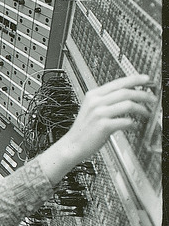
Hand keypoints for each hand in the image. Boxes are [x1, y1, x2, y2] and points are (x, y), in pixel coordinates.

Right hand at [39, 74, 153, 184]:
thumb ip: (106, 101)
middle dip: (143, 94)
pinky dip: (134, 123)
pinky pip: (126, 121)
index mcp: (93, 94)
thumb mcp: (91, 109)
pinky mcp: (103, 126)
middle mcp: (96, 102)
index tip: (148, 80)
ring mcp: (99, 113)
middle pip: (126, 92)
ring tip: (147, 113)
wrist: (72, 145)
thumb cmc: (84, 129)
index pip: (118, 82)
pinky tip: (135, 126)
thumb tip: (128, 96)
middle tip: (153, 98)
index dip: (135, 79)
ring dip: (142, 109)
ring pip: (128, 105)